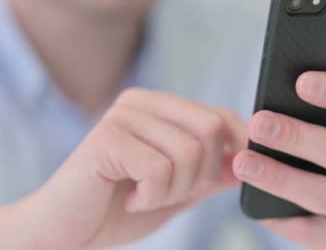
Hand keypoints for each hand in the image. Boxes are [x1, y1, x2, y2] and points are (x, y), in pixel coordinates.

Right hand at [9, 88, 245, 249]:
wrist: (66, 233)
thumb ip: (212, 173)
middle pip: (211, 128)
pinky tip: (128, 198)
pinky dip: (150, 197)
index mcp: (160, 106)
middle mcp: (141, 101)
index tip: (230, 175)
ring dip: (173, 190)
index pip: (220, 116)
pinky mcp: (106, 137)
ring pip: (189, 152)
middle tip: (171, 192)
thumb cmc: (119, 208)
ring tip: (143, 196)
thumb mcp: (179, 189)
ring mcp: (122, 116)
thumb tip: (249, 159)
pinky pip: (159, 170)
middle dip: (203, 174)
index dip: (237, 147)